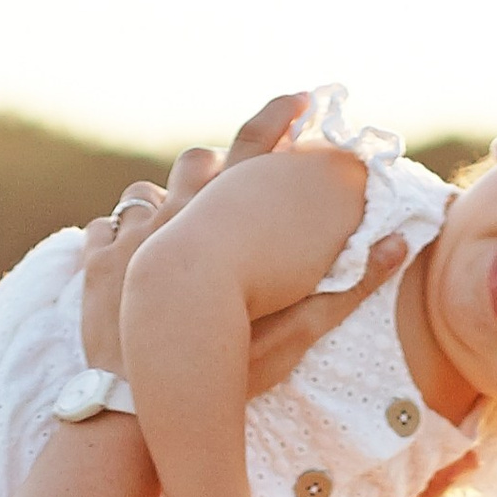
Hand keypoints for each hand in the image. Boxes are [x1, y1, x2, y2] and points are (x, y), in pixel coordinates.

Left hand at [73, 94, 407, 387]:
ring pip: (140, 197)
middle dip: (208, 169)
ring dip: (155, 207)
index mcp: (222, 217)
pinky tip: (122, 257)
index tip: (300, 103)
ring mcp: (128, 238)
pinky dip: (114, 241)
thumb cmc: (228, 364)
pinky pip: (100, 232)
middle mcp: (173, 213)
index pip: (255, 149)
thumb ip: (348, 287)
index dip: (279, 119)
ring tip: (164, 227)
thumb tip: (402, 245)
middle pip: (193, 165)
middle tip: (219, 176)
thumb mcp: (297, 328)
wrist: (146, 394)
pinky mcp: (94, 266)